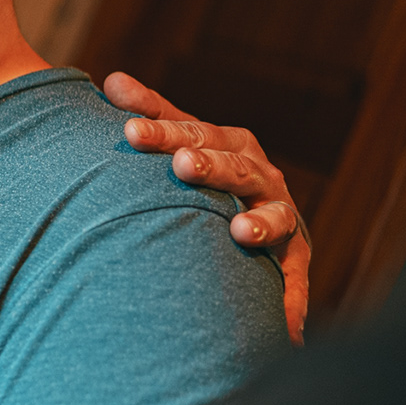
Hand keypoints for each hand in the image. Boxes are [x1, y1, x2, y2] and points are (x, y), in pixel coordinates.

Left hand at [104, 72, 309, 342]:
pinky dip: (289, 300)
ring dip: (260, 224)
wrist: (261, 212)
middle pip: (235, 168)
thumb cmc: (207, 173)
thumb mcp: (183, 141)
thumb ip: (152, 113)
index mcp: (232, 144)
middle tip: (183, 166)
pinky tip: (283, 324)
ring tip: (240, 232)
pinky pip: (293, 280)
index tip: (129, 131)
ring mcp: (282, 216)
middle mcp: (262, 176)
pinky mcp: (294, 259)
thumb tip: (111, 80)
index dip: (163, 132)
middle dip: (211, 167)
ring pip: (274, 217)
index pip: (193, 134)